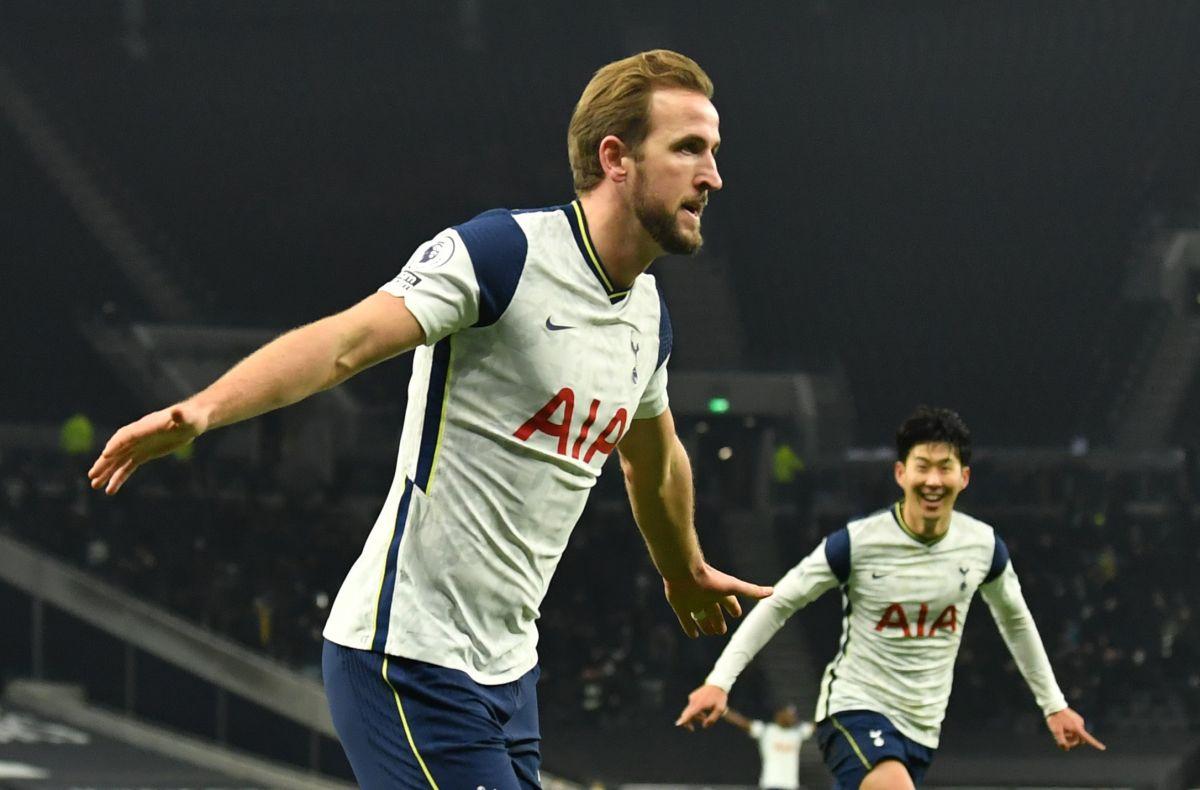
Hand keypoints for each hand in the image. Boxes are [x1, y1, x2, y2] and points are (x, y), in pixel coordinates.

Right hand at [88, 403, 207, 493]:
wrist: (192, 420)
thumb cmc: (191, 417)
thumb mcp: (188, 418)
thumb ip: (181, 416)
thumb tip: (178, 412)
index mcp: (145, 427)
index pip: (127, 436)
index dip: (117, 444)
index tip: (106, 455)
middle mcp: (138, 436)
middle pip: (117, 449)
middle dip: (104, 462)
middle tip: (92, 475)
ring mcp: (139, 445)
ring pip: (119, 460)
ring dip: (107, 472)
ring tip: (94, 485)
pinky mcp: (144, 453)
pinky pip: (128, 466)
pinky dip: (119, 477)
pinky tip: (111, 489)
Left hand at [664, 563, 772, 637]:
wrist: (684, 571)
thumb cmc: (710, 579)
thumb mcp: (733, 587)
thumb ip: (751, 591)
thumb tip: (773, 592)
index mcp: (719, 591)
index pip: (729, 601)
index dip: (733, 608)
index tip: (737, 614)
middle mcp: (706, 596)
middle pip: (714, 610)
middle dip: (718, 620)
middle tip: (721, 631)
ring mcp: (692, 601)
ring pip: (700, 615)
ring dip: (705, 624)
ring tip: (710, 632)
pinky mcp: (680, 606)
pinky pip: (686, 619)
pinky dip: (690, 627)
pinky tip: (694, 635)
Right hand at [675, 684, 727, 730]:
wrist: (718, 684)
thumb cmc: (720, 697)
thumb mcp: (720, 709)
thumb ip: (712, 719)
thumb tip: (704, 726)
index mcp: (700, 704)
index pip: (690, 713)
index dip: (684, 720)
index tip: (678, 724)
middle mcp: (694, 700)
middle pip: (686, 714)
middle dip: (689, 722)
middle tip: (692, 729)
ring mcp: (692, 697)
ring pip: (690, 710)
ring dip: (695, 716)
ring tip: (705, 717)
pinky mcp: (693, 696)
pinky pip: (691, 706)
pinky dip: (696, 710)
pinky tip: (704, 709)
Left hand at [1045, 707, 1104, 751]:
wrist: (1053, 705)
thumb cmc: (1055, 719)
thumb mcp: (1056, 731)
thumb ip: (1061, 741)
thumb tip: (1067, 749)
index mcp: (1077, 728)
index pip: (1088, 738)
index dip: (1095, 744)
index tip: (1103, 748)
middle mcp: (1080, 724)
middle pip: (1079, 739)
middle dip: (1071, 741)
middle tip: (1060, 741)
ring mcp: (1079, 721)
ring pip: (1076, 733)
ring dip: (1069, 736)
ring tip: (1059, 732)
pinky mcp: (1076, 718)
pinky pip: (1075, 728)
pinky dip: (1069, 730)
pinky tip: (1061, 727)